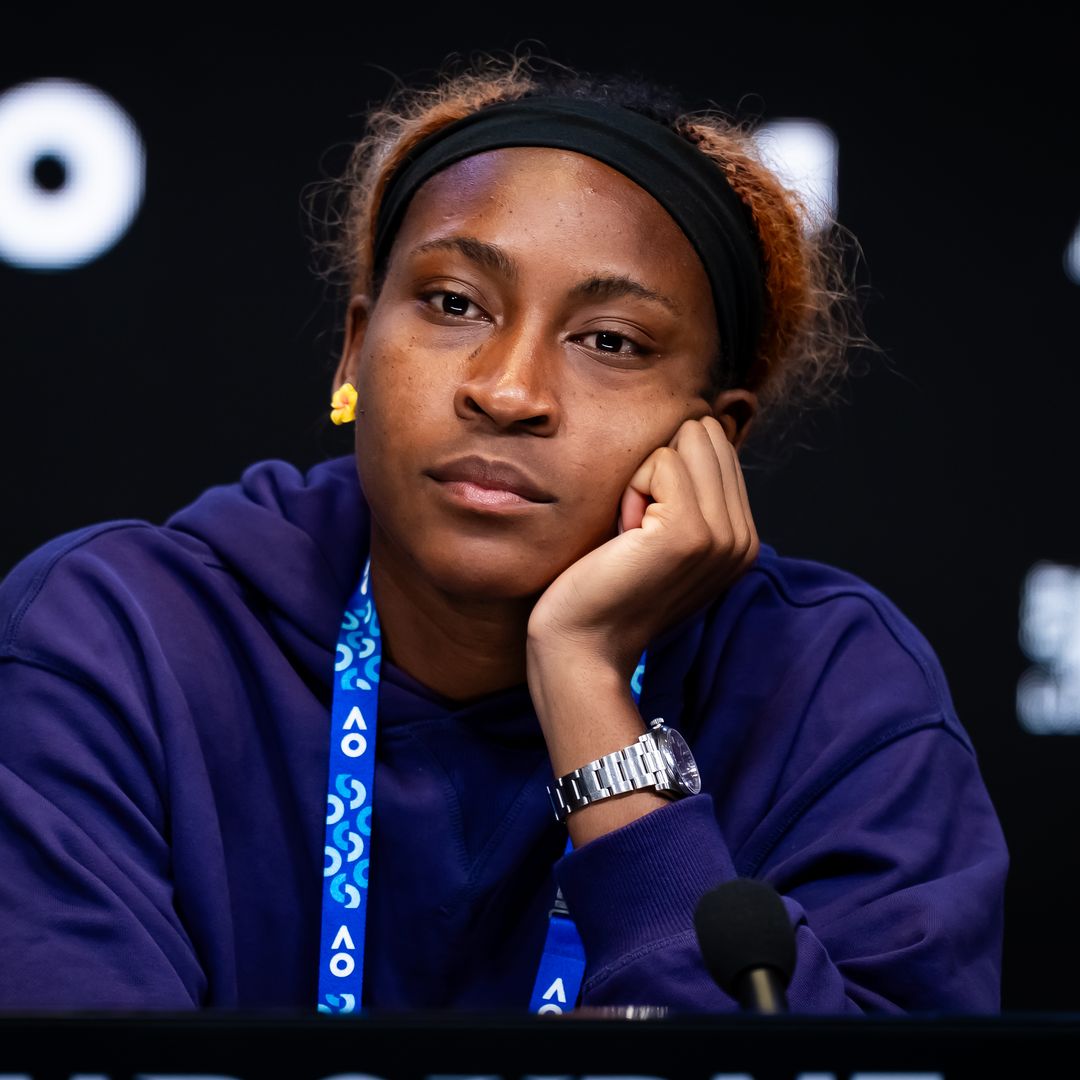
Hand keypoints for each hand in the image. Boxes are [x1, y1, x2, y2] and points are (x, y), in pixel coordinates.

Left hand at [527, 415, 759, 680]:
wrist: (583, 645)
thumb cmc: (605, 586)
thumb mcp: (658, 534)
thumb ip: (689, 491)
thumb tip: (694, 425)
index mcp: (741, 537)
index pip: (716, 446)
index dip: (666, 472)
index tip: (644, 528)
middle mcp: (743, 538)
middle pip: (706, 435)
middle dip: (658, 468)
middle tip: (634, 528)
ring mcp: (723, 536)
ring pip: (686, 441)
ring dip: (643, 478)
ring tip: (630, 534)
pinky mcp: (692, 532)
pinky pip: (661, 460)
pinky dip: (630, 489)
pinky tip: (623, 536)